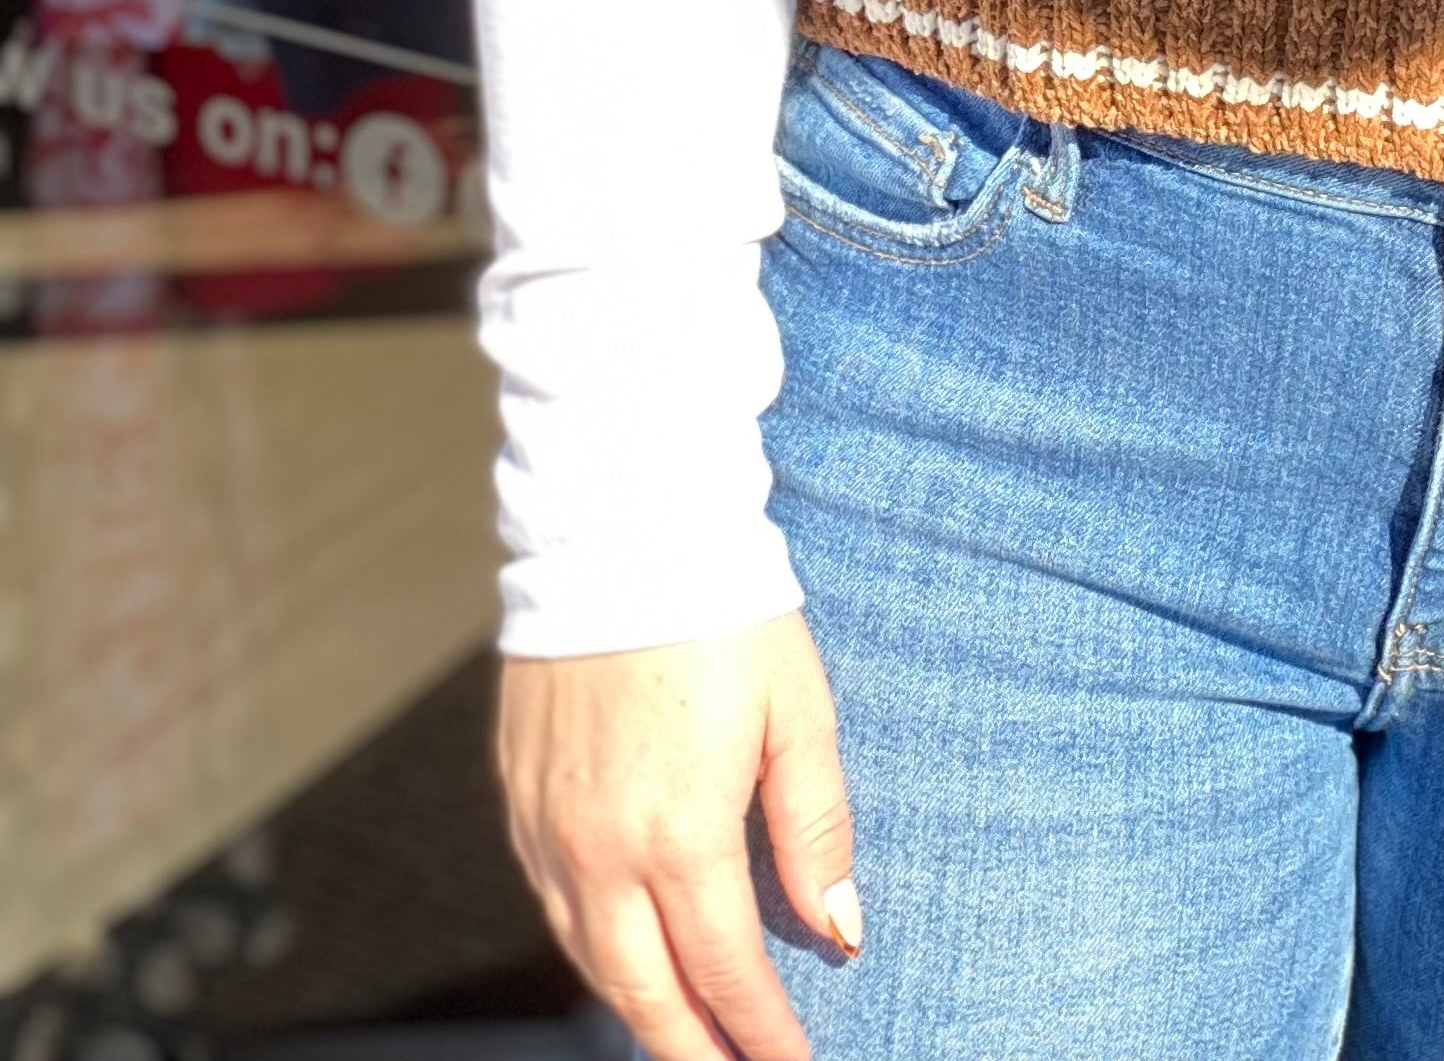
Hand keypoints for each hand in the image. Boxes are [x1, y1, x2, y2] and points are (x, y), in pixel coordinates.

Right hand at [498, 609, 856, 1060]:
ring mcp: (546, 828)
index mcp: (678, 835)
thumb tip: (837, 927)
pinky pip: (550, 904)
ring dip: (637, 1007)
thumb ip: (816, 829)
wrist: (619, 526)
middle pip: (644, 993)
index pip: (724, 973)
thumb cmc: (722, 608)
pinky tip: (619, 952)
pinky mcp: (515, 795)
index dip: (761, 1031)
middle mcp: (600, 850)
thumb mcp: (798, 713)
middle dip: (693, 1050)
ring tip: (682, 1035)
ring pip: (589, 959)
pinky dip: (589, 946)